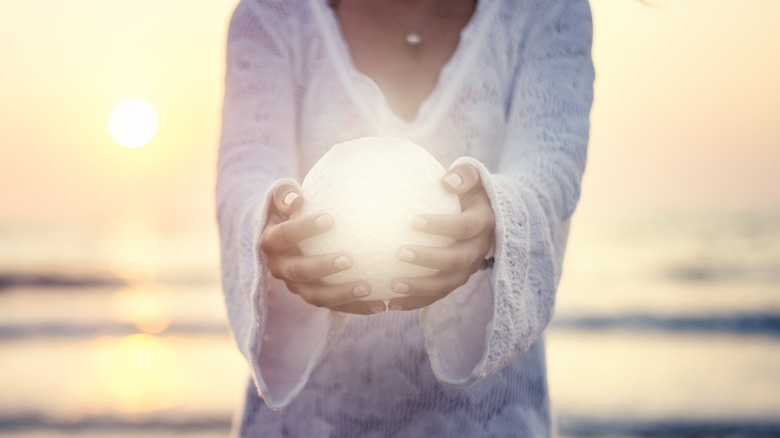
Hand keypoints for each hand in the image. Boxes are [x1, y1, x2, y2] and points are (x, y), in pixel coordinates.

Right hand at [259, 184, 385, 313]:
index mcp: (271, 242)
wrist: (291, 237)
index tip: (330, 219)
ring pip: (316, 296)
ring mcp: (296, 287)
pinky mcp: (314, 298)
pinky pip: (336, 307)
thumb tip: (296, 198)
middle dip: (323, 267)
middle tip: (349, 259)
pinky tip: (381, 305)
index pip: (284, 236)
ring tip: (368, 288)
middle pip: (299, 271)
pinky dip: (357, 308)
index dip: (303, 229)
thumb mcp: (285, 198)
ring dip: (342, 294)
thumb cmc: (294, 210)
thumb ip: (286, 195)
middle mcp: (280, 268)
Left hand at [387, 164, 494, 310]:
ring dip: (421, 287)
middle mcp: (480, 249)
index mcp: (484, 222)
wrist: (484, 214)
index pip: (465, 226)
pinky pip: (437, 295)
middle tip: (399, 253)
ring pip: (447, 284)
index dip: (442, 225)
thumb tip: (447, 181)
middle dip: (429, 259)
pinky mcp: (456, 281)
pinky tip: (389, 303)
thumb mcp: (471, 176)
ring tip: (392, 286)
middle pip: (457, 260)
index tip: (413, 220)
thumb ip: (463, 175)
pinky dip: (415, 302)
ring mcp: (469, 269)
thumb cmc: (467, 190)